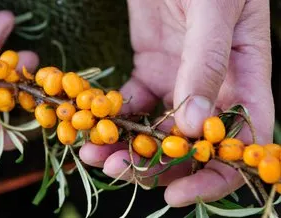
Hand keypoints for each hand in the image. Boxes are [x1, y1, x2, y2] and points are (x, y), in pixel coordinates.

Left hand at [79, 0, 273, 206]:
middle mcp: (212, 89)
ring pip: (155, 130)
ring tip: (93, 154)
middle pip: (190, 147)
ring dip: (125, 146)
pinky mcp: (148, 71)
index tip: (177, 194)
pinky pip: (131, 104)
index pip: (241, 143)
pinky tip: (92, 123)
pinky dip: (112, 117)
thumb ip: (207, 65)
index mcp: (245, 80)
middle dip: (154, 166)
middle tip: (115, 169)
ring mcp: (178, 82)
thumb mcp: (214, 12)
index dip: (214, 176)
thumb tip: (194, 125)